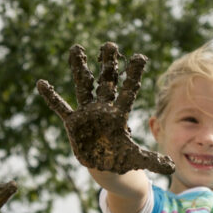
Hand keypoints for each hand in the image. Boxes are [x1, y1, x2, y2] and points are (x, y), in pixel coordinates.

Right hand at [36, 42, 174, 174]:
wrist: (104, 165)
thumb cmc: (122, 158)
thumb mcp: (137, 160)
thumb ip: (152, 160)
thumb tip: (171, 168)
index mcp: (120, 114)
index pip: (128, 91)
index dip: (133, 75)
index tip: (140, 57)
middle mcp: (103, 108)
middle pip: (106, 82)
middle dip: (107, 65)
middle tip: (110, 44)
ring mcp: (87, 113)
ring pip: (83, 86)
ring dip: (79, 68)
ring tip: (76, 48)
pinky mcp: (73, 122)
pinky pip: (60, 107)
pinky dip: (51, 97)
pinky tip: (42, 83)